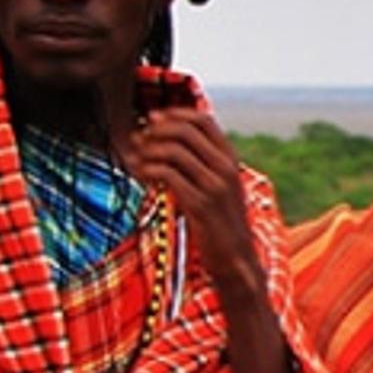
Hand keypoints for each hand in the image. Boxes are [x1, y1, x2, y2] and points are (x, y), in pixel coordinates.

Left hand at [118, 100, 268, 299]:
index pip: (204, 120)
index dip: (175, 114)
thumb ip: (202, 163)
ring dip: (148, 151)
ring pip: (174, 150)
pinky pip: (168, 175)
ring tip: (137, 159)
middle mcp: (226, 169)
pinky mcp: (200, 204)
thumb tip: (167, 140)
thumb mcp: (219, 187)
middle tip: (138, 140)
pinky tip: (142, 176)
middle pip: (185, 130)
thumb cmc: (220, 222)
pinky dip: (149, 171)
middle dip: (155, 130)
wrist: (236, 258)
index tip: (153, 118)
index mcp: (230, 160)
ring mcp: (214, 186)